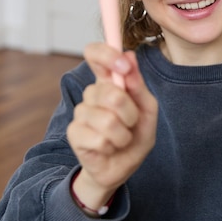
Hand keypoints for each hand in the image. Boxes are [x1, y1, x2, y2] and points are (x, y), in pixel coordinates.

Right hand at [67, 43, 157, 209]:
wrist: (122, 167)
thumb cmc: (135, 134)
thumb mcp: (147, 110)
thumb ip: (138, 85)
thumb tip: (130, 56)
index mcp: (108, 81)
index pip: (95, 53)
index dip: (107, 54)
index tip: (124, 65)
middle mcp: (92, 93)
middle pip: (110, 92)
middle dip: (130, 113)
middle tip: (131, 123)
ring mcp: (80, 112)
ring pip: (107, 120)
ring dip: (123, 134)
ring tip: (122, 138)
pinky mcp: (74, 133)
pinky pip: (100, 139)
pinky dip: (113, 146)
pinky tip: (109, 148)